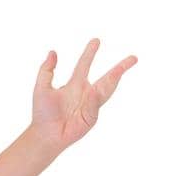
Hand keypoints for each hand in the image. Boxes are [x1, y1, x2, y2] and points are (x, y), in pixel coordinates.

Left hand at [30, 39, 137, 153]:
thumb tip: (52, 52)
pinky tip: (94, 91)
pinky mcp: (91, 117)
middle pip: (106, 77)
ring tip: (124, 67)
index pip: (84, 65)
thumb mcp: (41, 87)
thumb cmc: (42, 114)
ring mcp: (90, 105)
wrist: (45, 134)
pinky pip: (96, 103)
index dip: (90, 53)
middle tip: (133, 58)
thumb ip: (46, 70)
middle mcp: (85, 93)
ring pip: (107, 89)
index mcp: (74, 85)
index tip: (96, 41)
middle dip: (120, 68)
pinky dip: (95, 97)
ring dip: (116, 77)